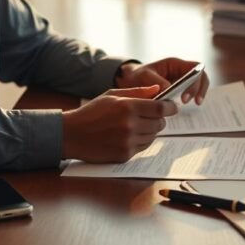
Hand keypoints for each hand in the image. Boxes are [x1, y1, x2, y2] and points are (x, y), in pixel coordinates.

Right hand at [61, 85, 178, 162]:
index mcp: (127, 107)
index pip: (159, 108)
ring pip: (153, 136)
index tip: (173, 107)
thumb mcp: (112, 95)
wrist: (71, 134)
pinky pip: (143, 147)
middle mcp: (130, 125)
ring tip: (136, 125)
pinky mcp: (124, 155)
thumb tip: (158, 90)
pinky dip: (141, 141)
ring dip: (150, 130)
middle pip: (159, 123)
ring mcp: (127, 142)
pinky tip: (129, 135)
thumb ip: (137, 92)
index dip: (169, 108)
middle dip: (159, 119)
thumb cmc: (91, 112)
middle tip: (152, 116)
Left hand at [116, 58, 209, 104]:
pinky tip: (186, 108)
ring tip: (195, 104)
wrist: (130, 81)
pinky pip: (191, 93)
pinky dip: (191, 99)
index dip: (195, 81)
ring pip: (198, 84)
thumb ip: (156, 82)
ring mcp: (181, 80)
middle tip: (193, 102)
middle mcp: (181, 70)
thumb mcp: (144, 76)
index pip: (195, 67)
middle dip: (199, 89)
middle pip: (201, 76)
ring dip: (198, 94)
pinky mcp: (179, 89)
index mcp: (174, 64)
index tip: (185, 97)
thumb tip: (169, 90)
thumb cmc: (137, 75)